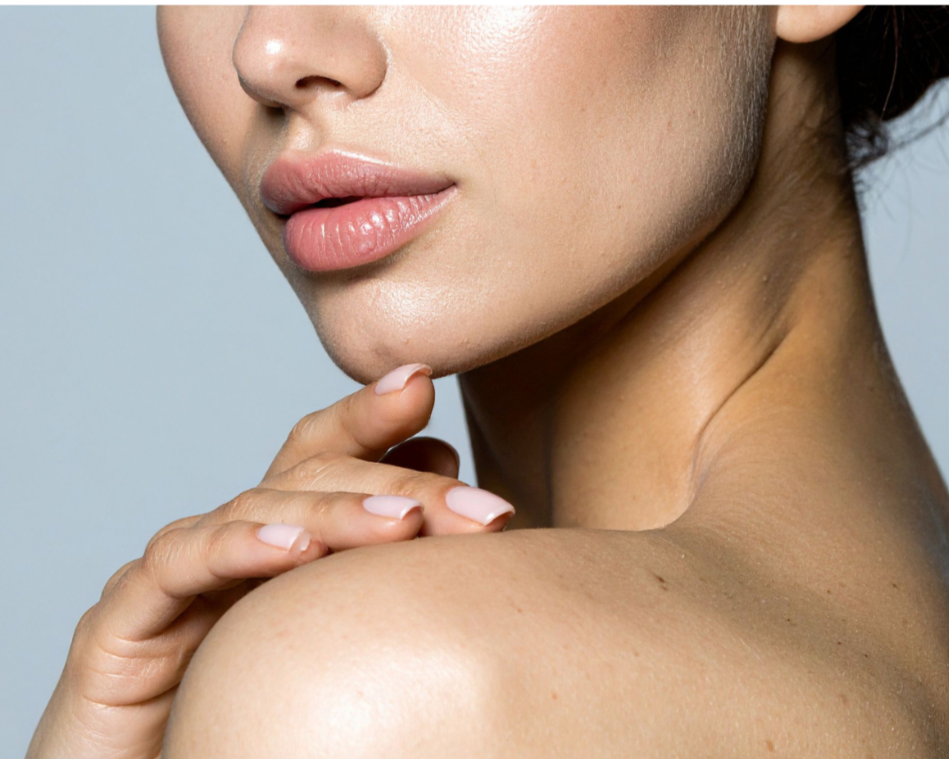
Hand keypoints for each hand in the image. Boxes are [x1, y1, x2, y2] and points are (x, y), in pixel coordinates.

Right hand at [26, 363, 514, 758]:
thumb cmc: (250, 720)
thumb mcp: (335, 638)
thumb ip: (384, 570)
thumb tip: (458, 511)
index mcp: (278, 543)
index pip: (326, 459)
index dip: (373, 417)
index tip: (424, 382)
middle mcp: (229, 545)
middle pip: (309, 479)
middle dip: (397, 483)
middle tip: (482, 511)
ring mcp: (174, 577)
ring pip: (256, 510)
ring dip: (336, 511)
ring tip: (408, 525)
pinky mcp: (122, 624)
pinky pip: (178, 567)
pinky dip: (239, 548)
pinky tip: (296, 550)